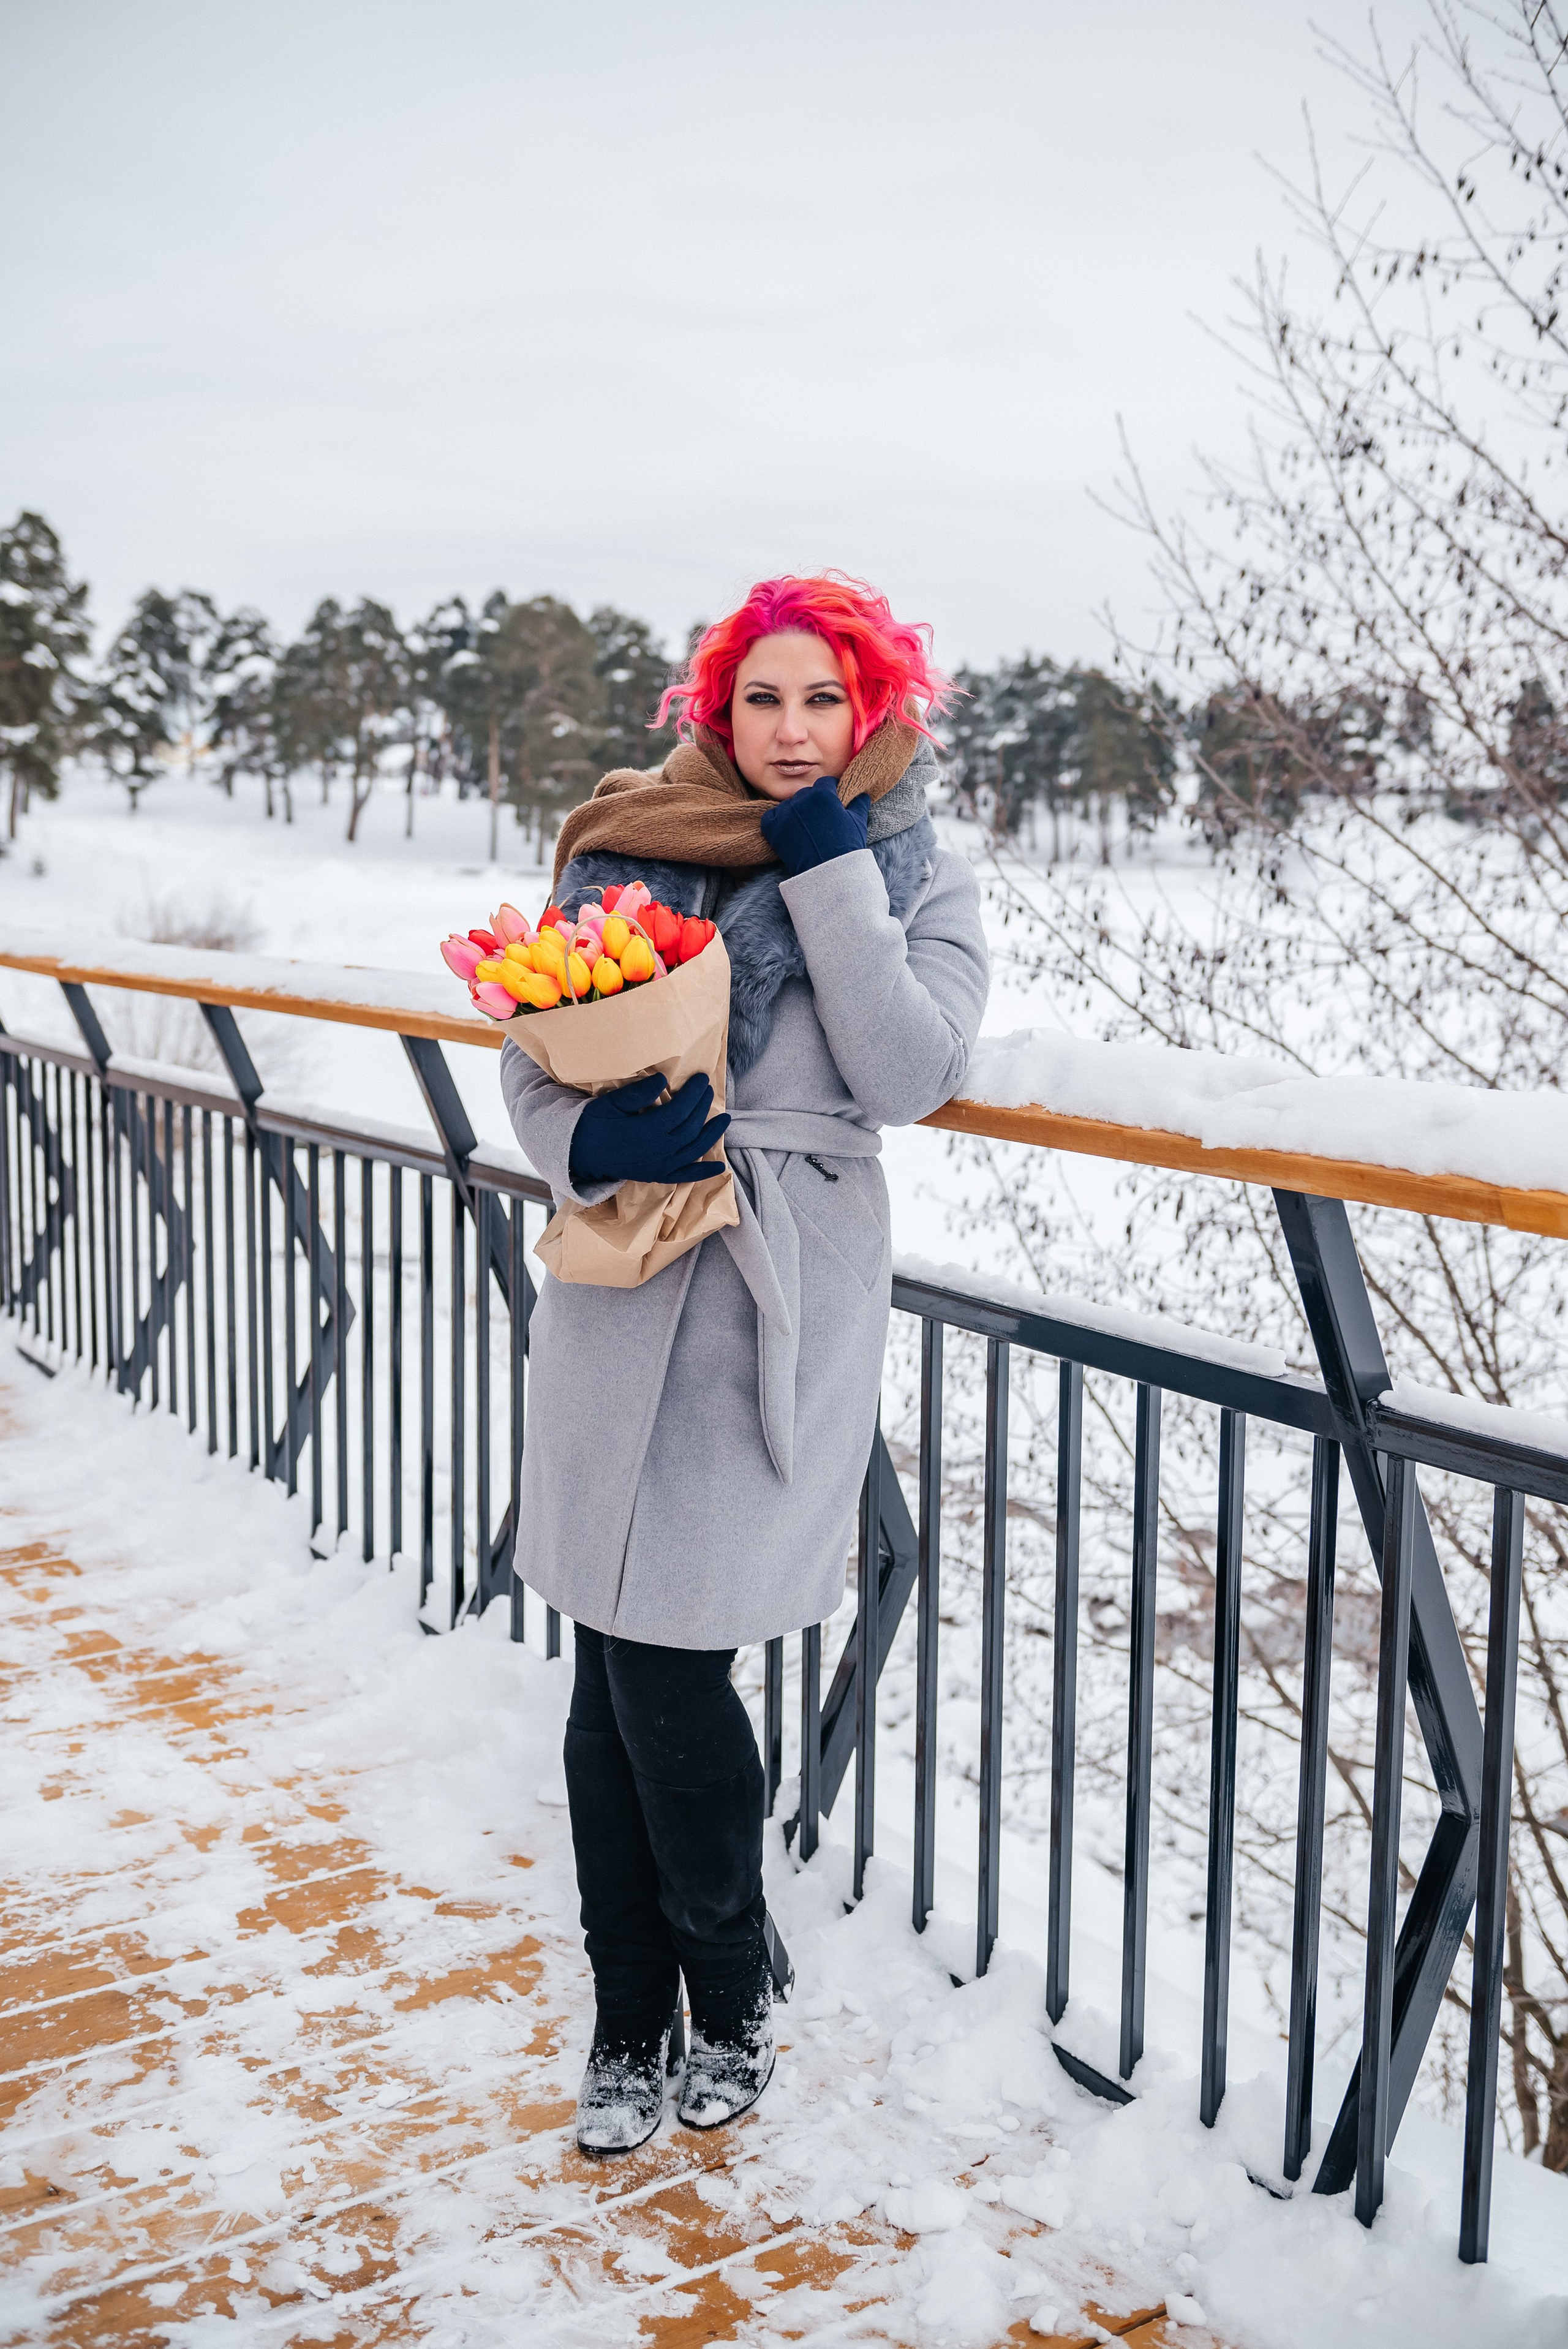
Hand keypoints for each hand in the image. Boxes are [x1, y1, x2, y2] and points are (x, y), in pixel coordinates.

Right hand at [569, 1072, 729, 1188]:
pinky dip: (702, 1173)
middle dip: (702, 1107)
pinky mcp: (656, 1175)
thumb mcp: (611, 1103)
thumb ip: (638, 1093)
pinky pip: (684, 1176)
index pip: (680, 1111)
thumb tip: (663, 1081)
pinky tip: (718, 1168)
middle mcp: (658, 1151)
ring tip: (724, 1119)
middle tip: (708, 1089)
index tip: (701, 1079)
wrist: (579, 1154)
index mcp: (647, 1131)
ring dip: (711, 1135)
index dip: (694, 1093)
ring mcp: (659, 1166)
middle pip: (690, 1128)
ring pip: (693, 1150)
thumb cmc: (593, 1124)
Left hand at [759, 776, 870, 874]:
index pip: (824, 783)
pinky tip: (788, 830)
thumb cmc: (846, 848)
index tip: (831, 800)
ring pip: (789, 805)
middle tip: (819, 819)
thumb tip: (862, 795)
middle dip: (813, 802)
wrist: (828, 874)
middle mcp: (802, 799)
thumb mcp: (858, 823)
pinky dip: (777, 821)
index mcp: (823, 794)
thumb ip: (859, 804)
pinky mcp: (773, 829)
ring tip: (805, 828)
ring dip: (796, 812)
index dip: (830, 791)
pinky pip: (771, 817)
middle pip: (806, 794)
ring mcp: (785, 814)